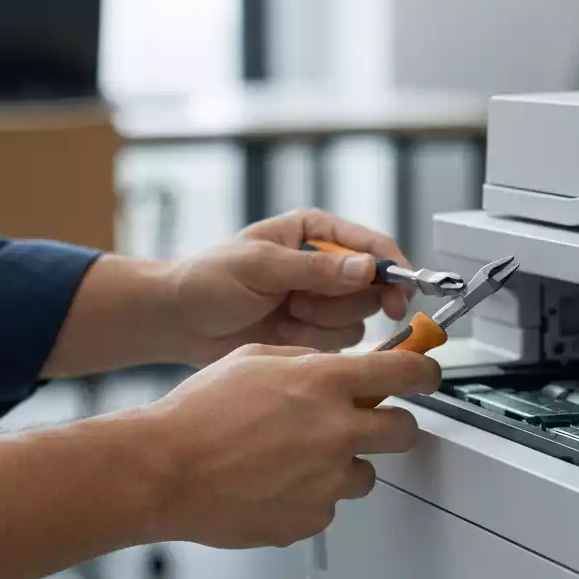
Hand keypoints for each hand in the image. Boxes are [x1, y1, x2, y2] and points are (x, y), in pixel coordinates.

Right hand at [0, 340, 439, 578]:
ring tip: (295, 458)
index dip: (427, 370)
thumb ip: (308, 361)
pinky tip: (274, 483)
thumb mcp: (256, 359)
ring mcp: (326, 479)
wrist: (164, 469)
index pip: (407, 371)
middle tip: (366, 423)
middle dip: (390, 425)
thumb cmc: (200, 412)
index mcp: (325, 382)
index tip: (429, 373)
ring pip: (365, 473)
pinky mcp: (310, 518)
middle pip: (404, 431)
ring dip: (343, 464)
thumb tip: (340, 364)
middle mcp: (336, 430)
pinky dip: (311, 495)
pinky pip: (328, 505)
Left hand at [167, 209, 412, 365]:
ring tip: (284, 314)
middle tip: (301, 303)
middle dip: (339, 302)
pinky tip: (282, 333)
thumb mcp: (260, 266)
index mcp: (314, 233)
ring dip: (321, 323)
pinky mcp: (313, 334)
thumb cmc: (208, 279)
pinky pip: (338, 345)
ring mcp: (320, 301)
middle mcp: (325, 266)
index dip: (392, 269)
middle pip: (372, 288)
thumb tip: (366, 268)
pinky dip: (312, 343)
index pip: (372, 245)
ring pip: (357, 320)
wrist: (179, 322)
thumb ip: (315, 269)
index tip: (399, 293)